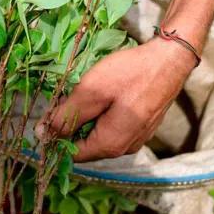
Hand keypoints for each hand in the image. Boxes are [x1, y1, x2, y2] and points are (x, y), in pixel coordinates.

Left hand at [42, 37, 197, 161]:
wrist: (170, 59)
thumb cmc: (130, 73)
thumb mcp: (91, 91)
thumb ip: (65, 116)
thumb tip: (43, 135)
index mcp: (110, 145)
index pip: (72, 154)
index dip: (56, 135)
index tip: (52, 111)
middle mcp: (125, 148)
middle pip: (86, 145)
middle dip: (74, 124)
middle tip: (71, 94)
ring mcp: (137, 138)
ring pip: (100, 134)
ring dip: (89, 117)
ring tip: (89, 91)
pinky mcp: (144, 126)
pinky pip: (115, 127)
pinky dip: (104, 113)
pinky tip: (107, 93)